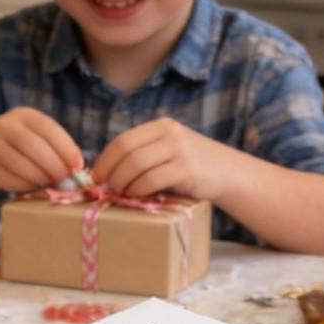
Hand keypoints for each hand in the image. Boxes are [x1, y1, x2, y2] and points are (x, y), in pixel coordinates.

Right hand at [0, 108, 83, 193]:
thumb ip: (55, 147)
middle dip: (55, 167)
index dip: (66, 149)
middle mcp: (5, 126)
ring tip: (49, 185)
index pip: (49, 129)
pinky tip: (32, 187)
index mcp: (24, 115)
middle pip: (36, 148)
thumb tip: (78, 168)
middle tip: (65, 181)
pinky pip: (11, 180)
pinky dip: (26, 187)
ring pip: (24, 166)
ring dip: (42, 180)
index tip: (78, 167)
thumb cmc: (17, 149)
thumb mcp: (34, 138)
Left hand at [90, 118, 229, 200]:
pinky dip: (139, 190)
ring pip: (136, 165)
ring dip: (123, 183)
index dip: (105, 160)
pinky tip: (137, 197)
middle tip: (107, 190)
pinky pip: (152, 180)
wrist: (228, 174)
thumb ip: (144, 156)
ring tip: (121, 195)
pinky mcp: (187, 169)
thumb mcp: (168, 153)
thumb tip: (106, 173)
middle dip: (111, 173)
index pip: (123, 141)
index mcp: (161, 126)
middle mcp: (170, 133)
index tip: (95, 177)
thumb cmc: (192, 168)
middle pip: (127, 151)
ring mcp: (179, 149)